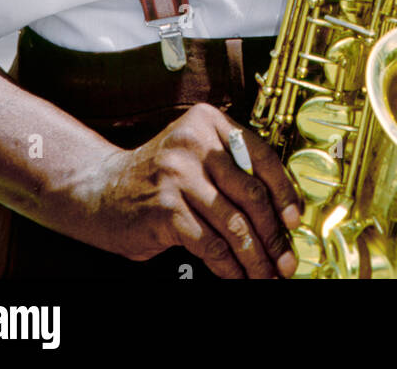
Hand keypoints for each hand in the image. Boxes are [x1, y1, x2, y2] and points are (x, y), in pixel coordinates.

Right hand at [81, 104, 300, 278]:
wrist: (102, 190)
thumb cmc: (157, 177)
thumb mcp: (194, 155)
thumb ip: (230, 167)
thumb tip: (278, 207)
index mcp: (208, 121)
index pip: (260, 156)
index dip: (284, 192)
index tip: (294, 219)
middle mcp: (194, 143)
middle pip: (251, 194)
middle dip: (273, 234)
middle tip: (286, 259)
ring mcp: (178, 175)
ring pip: (234, 224)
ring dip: (255, 257)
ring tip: (265, 274)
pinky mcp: (166, 209)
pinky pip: (210, 244)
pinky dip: (228, 266)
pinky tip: (236, 276)